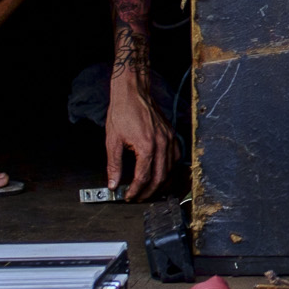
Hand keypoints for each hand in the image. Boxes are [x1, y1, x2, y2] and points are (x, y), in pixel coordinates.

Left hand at [106, 68, 174, 199]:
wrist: (133, 91)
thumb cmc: (122, 111)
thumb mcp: (113, 140)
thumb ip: (114, 165)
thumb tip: (113, 183)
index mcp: (146, 147)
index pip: (143, 178)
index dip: (135, 191)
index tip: (128, 196)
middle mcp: (161, 144)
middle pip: (160, 178)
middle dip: (149, 192)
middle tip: (138, 197)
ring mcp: (169, 139)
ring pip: (171, 170)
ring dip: (161, 184)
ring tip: (149, 190)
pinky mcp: (171, 135)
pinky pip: (176, 158)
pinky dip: (170, 169)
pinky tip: (162, 173)